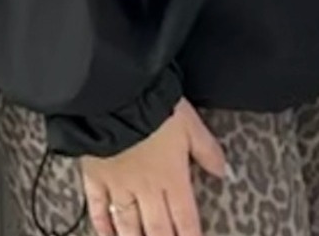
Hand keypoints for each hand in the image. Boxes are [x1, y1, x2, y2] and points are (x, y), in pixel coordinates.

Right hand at [82, 100, 231, 235]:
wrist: (115, 96)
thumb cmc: (153, 107)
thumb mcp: (190, 124)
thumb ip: (207, 150)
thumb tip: (223, 170)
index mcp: (172, 177)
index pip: (185, 218)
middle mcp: (146, 188)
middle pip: (157, 228)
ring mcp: (119, 186)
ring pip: (127, 224)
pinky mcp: (95, 178)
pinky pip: (97, 207)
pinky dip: (101, 224)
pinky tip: (106, 233)